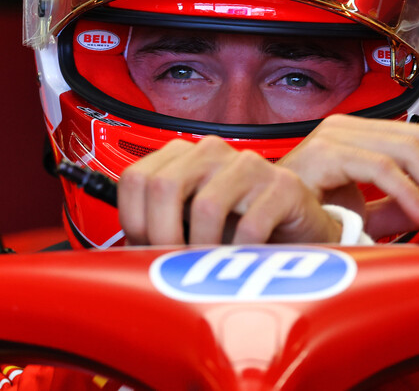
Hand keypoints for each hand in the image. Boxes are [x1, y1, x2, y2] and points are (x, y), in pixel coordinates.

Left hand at [118, 136, 342, 245]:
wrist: (296, 232)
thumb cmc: (237, 228)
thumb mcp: (188, 222)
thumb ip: (158, 225)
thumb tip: (121, 252)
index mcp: (184, 156)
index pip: (136, 177)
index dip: (133, 220)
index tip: (145, 247)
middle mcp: (212, 152)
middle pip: (164, 186)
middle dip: (163, 235)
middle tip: (174, 262)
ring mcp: (249, 165)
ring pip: (205, 206)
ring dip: (203, 248)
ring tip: (210, 265)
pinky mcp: (283, 186)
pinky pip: (249, 226)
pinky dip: (240, 253)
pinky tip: (241, 260)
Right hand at [278, 114, 418, 238]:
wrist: (256, 231)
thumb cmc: (295, 221)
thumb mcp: (360, 214)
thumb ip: (395, 208)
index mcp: (355, 137)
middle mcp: (345, 129)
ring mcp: (333, 137)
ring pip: (407, 148)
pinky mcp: (323, 154)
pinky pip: (380, 167)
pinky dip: (408, 193)